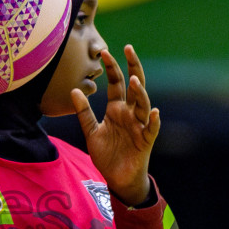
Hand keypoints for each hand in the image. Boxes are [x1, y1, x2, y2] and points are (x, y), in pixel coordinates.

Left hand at [70, 44, 158, 204]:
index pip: (116, 83)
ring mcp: (139, 126)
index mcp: (117, 109)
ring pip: (143, 104)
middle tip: (128, 49)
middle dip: (133, 67)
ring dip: (140, 92)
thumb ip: (84, 112)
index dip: (112, 68)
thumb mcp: (91, 132)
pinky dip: (153, 120)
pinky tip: (153, 112)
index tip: (104, 52)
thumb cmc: (107, 154)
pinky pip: (151, 128)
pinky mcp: (145, 141)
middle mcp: (130, 114)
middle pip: (134, 86)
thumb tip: (74, 90)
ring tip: (134, 80)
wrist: (117, 178)